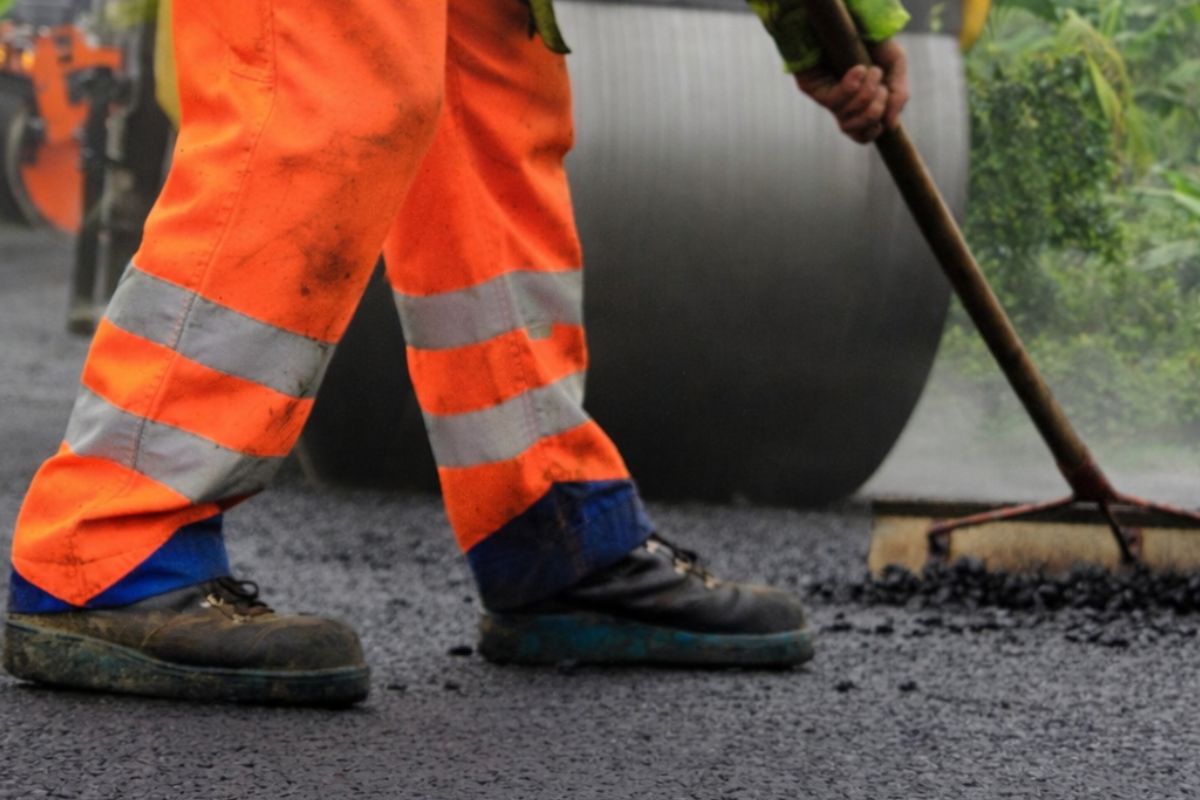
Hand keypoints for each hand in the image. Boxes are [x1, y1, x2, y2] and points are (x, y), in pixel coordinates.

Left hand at [793, 38, 909, 143]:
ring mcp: (826, 98)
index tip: (885, 108)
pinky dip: (852, 86)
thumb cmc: (872, 42)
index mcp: (860, 105)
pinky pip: (834, 101)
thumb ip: (898, 95)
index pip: (863, 135)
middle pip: (857, 131)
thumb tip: (891, 125)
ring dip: (867, 95)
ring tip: (871, 71)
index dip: (875, 129)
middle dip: (875, 109)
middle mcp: (841, 106)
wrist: (852, 18)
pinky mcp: (812, 88)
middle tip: (880, 85)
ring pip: (847, 120)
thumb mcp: (895, 65)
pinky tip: (858, 69)